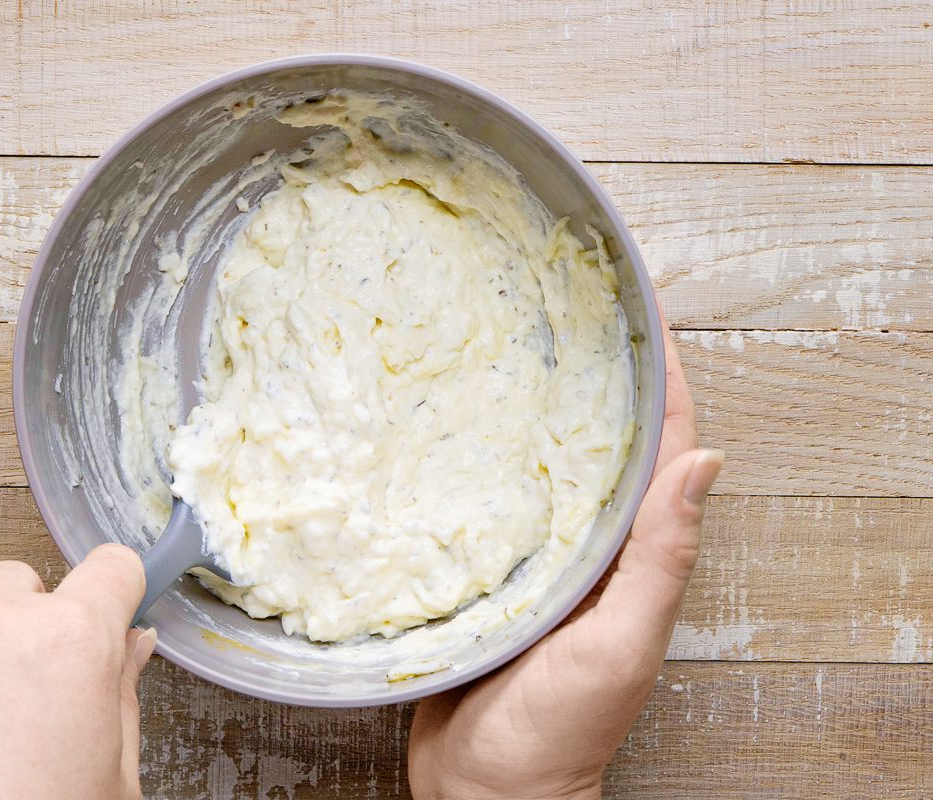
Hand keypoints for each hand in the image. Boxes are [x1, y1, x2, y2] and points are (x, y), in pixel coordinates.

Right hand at [408, 314, 722, 799]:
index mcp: (633, 555)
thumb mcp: (621, 644)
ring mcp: (538, 559)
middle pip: (604, 443)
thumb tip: (708, 459)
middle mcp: (592, 547)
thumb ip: (661, 559)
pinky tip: (455, 428)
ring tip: (513, 345)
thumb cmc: (558, 729)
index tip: (643, 308)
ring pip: (546, 466)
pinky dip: (483, 459)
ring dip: (540, 407)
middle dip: (598, 374)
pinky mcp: (487, 575)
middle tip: (569, 306)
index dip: (663, 376)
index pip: (663, 446)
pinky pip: (490, 503)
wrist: (483, 791)